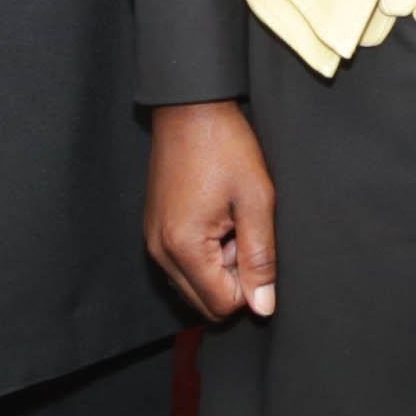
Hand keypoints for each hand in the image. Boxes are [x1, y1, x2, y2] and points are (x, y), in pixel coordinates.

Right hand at [147, 101, 276, 318]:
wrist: (190, 108)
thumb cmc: (225, 147)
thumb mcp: (256, 201)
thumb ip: (260, 259)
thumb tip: (263, 307)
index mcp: (183, 247)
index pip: (221, 305)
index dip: (249, 285)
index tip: (254, 245)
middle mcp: (159, 252)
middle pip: (204, 303)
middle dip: (231, 279)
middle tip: (242, 234)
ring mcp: (152, 241)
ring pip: (193, 285)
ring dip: (218, 266)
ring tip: (228, 222)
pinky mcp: (153, 230)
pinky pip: (181, 265)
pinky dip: (203, 253)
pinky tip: (215, 218)